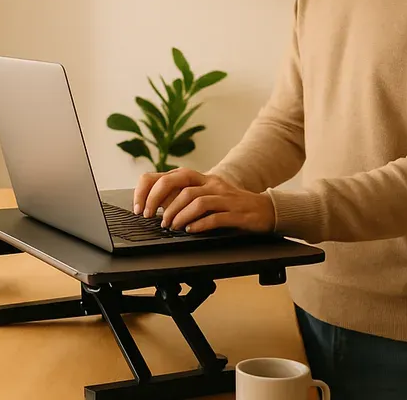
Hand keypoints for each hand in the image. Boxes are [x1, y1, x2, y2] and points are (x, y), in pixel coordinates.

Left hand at [133, 168, 275, 233]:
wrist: (264, 210)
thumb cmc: (231, 205)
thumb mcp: (207, 196)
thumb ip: (185, 197)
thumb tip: (156, 205)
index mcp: (203, 178)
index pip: (172, 175)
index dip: (153, 189)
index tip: (142, 206)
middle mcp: (212, 184)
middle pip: (181, 183)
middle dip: (161, 200)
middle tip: (153, 217)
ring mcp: (225, 197)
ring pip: (196, 200)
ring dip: (179, 215)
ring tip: (171, 226)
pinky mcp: (236, 213)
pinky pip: (214, 217)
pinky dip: (199, 225)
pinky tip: (190, 231)